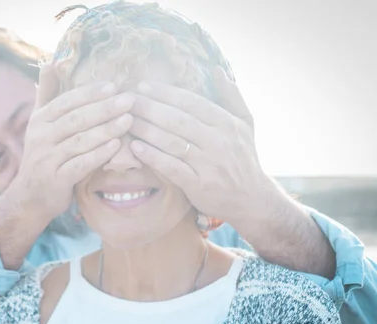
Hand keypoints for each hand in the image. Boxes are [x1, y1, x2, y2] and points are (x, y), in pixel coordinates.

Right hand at [5, 64, 134, 222]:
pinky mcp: (56, 179)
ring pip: (80, 141)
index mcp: (40, 120)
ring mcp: (47, 159)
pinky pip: (80, 164)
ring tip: (128, 120)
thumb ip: (47, 94)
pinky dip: (98, 155)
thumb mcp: (40, 123)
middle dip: (104, 108)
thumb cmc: (42, 155)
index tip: (114, 85)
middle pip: (76, 119)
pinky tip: (116, 147)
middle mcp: (41, 137)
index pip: (67, 101)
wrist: (30, 195)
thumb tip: (49, 62)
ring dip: (106, 130)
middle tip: (129, 101)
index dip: (90, 93)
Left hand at [129, 66, 274, 222]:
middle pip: (177, 120)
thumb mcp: (245, 124)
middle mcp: (218, 142)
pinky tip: (135, 148)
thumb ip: (232, 96)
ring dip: (145, 130)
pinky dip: (152, 157)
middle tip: (127, 100)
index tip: (143, 85)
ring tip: (125, 121)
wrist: (251, 198)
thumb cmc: (244, 158)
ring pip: (171, 142)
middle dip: (149, 108)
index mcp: (227, 124)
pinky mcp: (198, 184)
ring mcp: (208, 164)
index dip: (165, 93)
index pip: (192, 102)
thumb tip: (217, 70)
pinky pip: (171, 167)